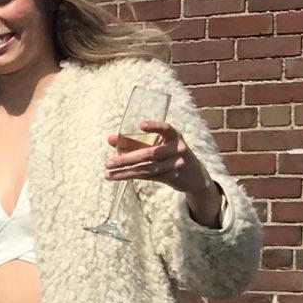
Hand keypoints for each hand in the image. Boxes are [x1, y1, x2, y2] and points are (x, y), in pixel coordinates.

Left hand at [105, 121, 221, 224]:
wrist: (195, 175)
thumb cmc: (170, 154)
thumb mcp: (159, 145)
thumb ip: (136, 142)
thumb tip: (111, 139)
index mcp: (175, 136)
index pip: (166, 129)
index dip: (154, 126)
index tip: (141, 125)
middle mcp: (177, 149)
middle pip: (149, 154)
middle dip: (126, 158)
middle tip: (107, 162)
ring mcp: (176, 164)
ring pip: (147, 168)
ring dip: (125, 172)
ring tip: (108, 174)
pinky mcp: (173, 177)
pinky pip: (149, 176)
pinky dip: (132, 176)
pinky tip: (118, 177)